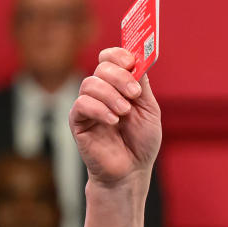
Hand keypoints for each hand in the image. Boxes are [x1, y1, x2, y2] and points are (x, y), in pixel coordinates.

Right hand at [69, 48, 160, 186]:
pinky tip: (113, 121)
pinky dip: (99, 109)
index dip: (118, 55)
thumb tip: (138, 59)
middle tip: (134, 93)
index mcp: (119, 86)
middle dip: (119, 76)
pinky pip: (81, 104)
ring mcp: (88, 106)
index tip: (131, 62)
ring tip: (124, 112)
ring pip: (90, 83)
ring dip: (111, 95)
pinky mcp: (78, 122)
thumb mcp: (149, 111)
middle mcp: (102, 92)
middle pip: (101, 67)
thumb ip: (143, 86)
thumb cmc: (141, 143)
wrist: (131, 171)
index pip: (110, 58)